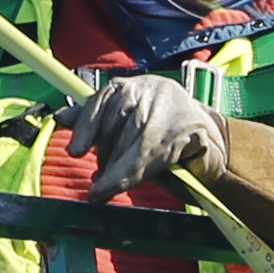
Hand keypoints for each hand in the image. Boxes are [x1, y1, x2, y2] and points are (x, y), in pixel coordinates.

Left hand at [63, 74, 228, 203]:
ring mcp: (177, 107)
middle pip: (120, 122)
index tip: (75, 152)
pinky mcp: (194, 130)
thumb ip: (96, 124)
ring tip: (110, 186)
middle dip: (107, 157)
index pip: (104, 99)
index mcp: (137, 85)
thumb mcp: (125, 132)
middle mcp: (155, 88)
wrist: (212, 150)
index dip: (87, 126)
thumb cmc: (163, 142)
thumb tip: (61, 118)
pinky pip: (160, 153)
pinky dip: (138, 172)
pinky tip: (125, 183)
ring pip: (137, 140)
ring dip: (120, 169)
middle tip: (99, 183)